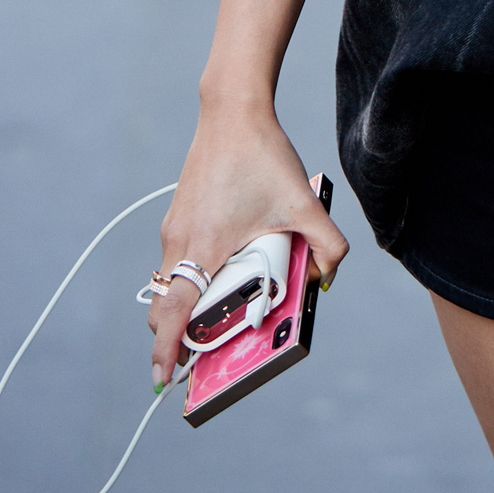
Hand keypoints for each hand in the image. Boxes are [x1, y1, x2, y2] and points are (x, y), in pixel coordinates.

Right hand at [146, 104, 346, 389]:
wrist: (233, 111)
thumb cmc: (262, 155)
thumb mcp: (303, 202)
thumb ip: (327, 243)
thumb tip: (329, 278)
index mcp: (203, 248)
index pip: (173, 314)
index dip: (166, 351)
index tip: (164, 381)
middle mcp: (180, 242)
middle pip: (165, 307)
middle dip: (175, 339)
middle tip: (195, 362)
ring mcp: (176, 228)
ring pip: (169, 284)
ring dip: (182, 309)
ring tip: (211, 323)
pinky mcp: (179, 216)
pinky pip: (176, 261)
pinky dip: (187, 281)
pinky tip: (220, 274)